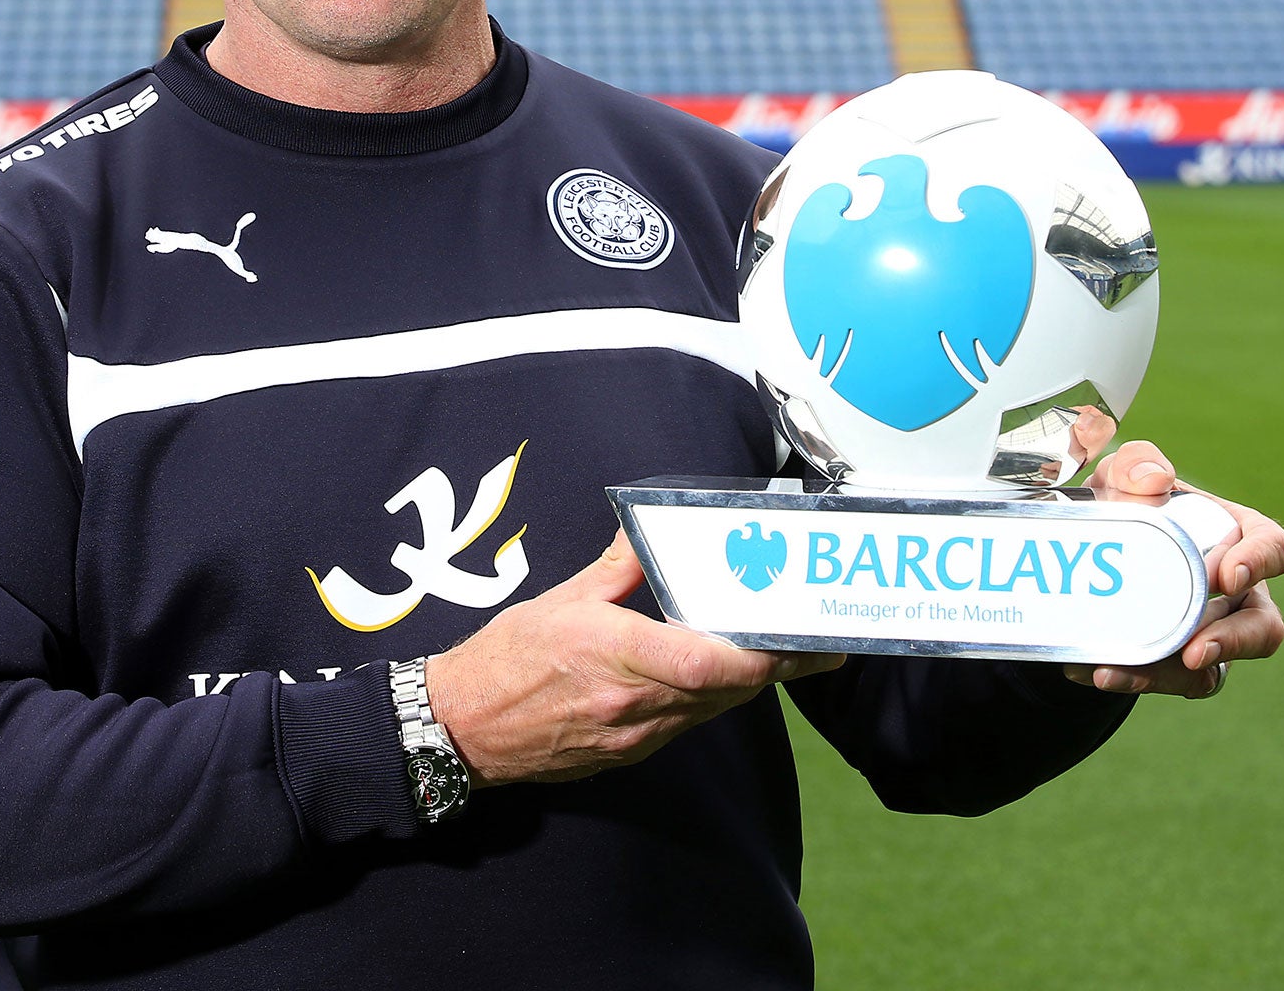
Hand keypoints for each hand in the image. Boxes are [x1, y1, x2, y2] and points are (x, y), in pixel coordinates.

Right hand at [424, 531, 846, 785]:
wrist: (462, 728)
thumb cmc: (505, 660)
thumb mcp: (561, 598)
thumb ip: (618, 566)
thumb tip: (651, 530)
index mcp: (616, 656)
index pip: (705, 662)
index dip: (759, 654)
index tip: (799, 638)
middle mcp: (632, 705)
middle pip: (727, 688)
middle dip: (778, 664)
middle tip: (821, 640)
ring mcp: (633, 736)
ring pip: (713, 709)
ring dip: (749, 680)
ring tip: (786, 651)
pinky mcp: (629, 754)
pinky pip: (687, 724)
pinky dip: (712, 697)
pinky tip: (721, 673)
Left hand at [1062, 413, 1283, 697]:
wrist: (1087, 552)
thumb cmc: (1126, 506)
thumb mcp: (1121, 480)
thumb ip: (1135, 465)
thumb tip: (1155, 477)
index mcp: (1238, 539)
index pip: (1274, 549)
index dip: (1259, 563)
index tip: (1226, 576)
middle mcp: (1237, 594)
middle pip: (1263, 627)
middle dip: (1234, 642)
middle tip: (1196, 650)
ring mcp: (1212, 633)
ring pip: (1214, 669)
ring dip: (1171, 674)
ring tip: (1122, 669)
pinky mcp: (1180, 665)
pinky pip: (1170, 682)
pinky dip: (1133, 678)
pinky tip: (1093, 671)